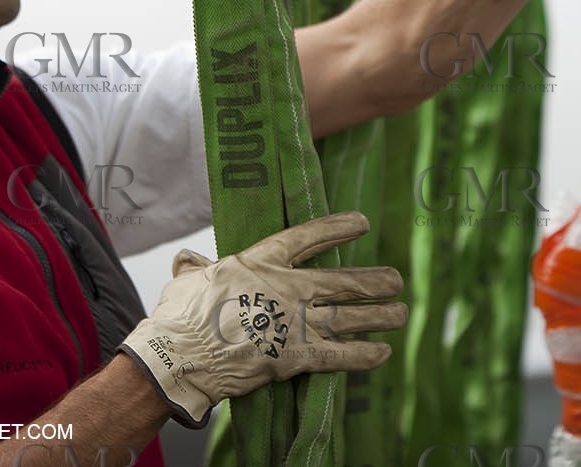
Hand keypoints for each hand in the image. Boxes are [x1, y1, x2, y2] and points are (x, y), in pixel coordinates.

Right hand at [119, 211, 405, 427]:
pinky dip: (363, 355)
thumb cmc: (179, 316)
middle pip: (342, 281)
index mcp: (260, 261)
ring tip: (400, 313)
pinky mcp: (294, 357)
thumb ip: (196, 267)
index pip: (308, 237)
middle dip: (374, 281)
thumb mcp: (188, 279)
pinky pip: (338, 355)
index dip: (338, 228)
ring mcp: (293, 322)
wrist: (179, 355)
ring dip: (379, 316)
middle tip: (396, 280)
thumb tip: (188, 260)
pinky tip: (382, 352)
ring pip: (348, 317)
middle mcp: (285, 288)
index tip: (362, 222)